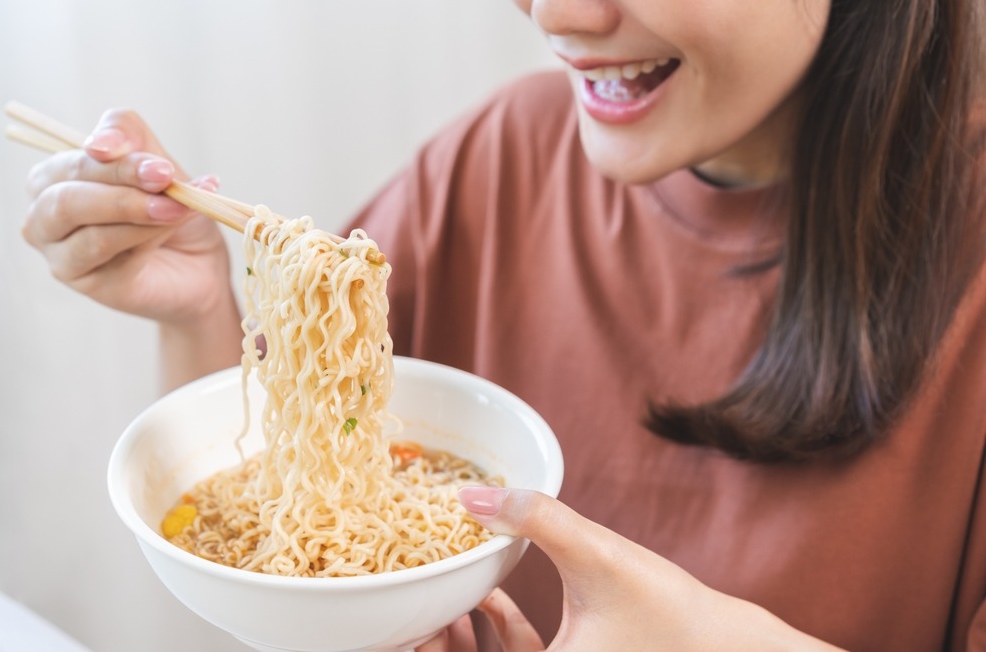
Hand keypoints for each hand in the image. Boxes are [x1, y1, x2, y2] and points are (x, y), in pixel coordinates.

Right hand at [22, 108, 232, 324]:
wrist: (202, 264)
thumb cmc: (171, 212)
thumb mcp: (157, 166)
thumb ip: (132, 141)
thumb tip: (101, 142)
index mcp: (51, 180)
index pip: (72, 162)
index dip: (114, 154)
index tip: (158, 162)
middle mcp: (44, 218)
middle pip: (67, 197)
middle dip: (121, 184)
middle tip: (166, 178)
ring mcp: (61, 256)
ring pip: (91, 231)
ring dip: (140, 213)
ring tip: (179, 207)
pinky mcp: (89, 284)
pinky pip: (117, 257)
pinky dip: (150, 236)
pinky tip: (176, 226)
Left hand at [418, 487, 844, 650]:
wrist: (732, 649)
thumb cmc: (672, 616)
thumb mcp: (598, 558)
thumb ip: (536, 520)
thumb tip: (470, 494)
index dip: (417, 650)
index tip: (398, 626)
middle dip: (437, 643)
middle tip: (411, 607)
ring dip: (464, 637)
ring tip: (445, 596)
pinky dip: (499, 633)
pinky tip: (488, 595)